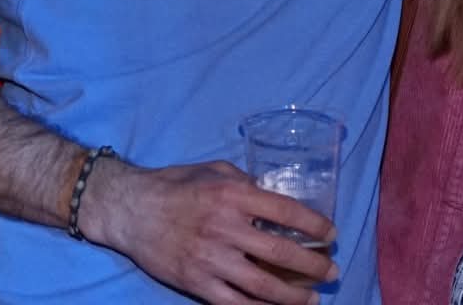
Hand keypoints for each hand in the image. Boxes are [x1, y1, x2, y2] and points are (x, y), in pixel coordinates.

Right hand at [84, 159, 338, 304]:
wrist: (130, 209)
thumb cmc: (176, 185)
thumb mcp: (216, 171)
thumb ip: (248, 184)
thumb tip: (276, 199)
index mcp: (234, 196)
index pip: (287, 212)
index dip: (315, 225)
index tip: (331, 233)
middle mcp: (225, 228)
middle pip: (281, 253)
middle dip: (314, 265)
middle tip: (332, 270)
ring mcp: (210, 259)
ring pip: (262, 286)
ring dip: (293, 296)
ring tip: (313, 298)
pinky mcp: (195, 283)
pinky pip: (233, 303)